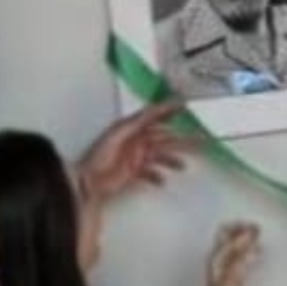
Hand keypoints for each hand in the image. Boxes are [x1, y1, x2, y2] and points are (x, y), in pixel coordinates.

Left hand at [77, 102, 194, 204]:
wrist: (87, 180)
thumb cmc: (98, 156)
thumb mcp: (119, 132)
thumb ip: (138, 121)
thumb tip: (154, 108)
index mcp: (131, 128)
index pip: (154, 115)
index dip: (169, 109)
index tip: (183, 105)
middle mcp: (135, 140)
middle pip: (164, 137)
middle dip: (181, 138)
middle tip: (199, 139)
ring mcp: (135, 157)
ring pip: (161, 156)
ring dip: (172, 160)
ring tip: (182, 165)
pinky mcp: (133, 172)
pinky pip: (151, 172)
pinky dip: (158, 176)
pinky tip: (162, 180)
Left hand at [192, 222, 260, 285]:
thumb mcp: (233, 277)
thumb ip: (241, 259)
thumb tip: (250, 243)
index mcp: (217, 256)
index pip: (228, 234)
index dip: (242, 228)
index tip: (255, 227)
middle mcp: (217, 258)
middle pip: (226, 235)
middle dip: (240, 228)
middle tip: (255, 228)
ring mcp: (221, 265)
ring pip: (231, 243)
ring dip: (243, 238)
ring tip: (256, 236)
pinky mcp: (227, 273)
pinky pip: (236, 254)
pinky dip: (246, 249)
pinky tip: (254, 254)